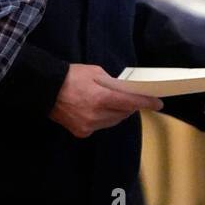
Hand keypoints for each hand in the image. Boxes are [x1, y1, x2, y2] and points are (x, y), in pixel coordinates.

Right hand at [49, 64, 163, 138]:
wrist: (46, 89)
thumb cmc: (71, 76)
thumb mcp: (95, 72)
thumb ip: (113, 83)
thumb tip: (125, 92)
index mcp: (100, 97)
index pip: (130, 102)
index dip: (146, 103)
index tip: (158, 104)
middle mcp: (96, 115)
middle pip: (124, 113)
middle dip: (129, 106)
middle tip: (129, 98)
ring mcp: (89, 126)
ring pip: (114, 121)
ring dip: (117, 113)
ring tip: (110, 102)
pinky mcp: (82, 132)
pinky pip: (101, 126)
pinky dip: (103, 119)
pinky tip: (96, 110)